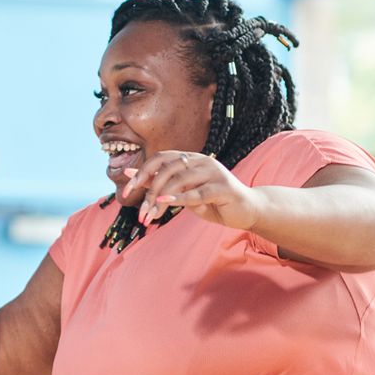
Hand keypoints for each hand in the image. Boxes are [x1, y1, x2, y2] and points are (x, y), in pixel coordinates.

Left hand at [122, 151, 260, 229]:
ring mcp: (214, 172)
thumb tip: (129, 174)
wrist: (247, 210)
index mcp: (190, 159)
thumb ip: (160, 182)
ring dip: (162, 198)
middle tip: (141, 212)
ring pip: (180, 180)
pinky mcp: (224, 187)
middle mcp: (201, 161)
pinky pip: (198, 192)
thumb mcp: (183, 192)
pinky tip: (167, 202)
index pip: (160, 158)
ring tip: (151, 215)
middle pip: (167, 169)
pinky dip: (181, 198)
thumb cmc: (213, 201)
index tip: (128, 192)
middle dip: (149, 191)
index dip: (141, 173)